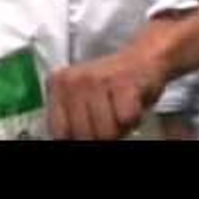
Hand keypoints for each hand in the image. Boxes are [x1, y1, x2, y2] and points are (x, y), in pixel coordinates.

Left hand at [47, 45, 166, 140]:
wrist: (141, 59)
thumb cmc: (110, 86)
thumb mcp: (80, 99)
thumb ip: (71, 118)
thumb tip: (71, 139)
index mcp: (57, 85)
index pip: (59, 131)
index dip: (76, 138)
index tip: (87, 134)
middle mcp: (72, 80)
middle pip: (82, 134)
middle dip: (100, 136)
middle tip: (109, 121)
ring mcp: (96, 79)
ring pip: (104, 131)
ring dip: (118, 129)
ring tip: (119, 112)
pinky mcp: (122, 82)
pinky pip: (125, 119)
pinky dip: (132, 119)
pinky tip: (131, 104)